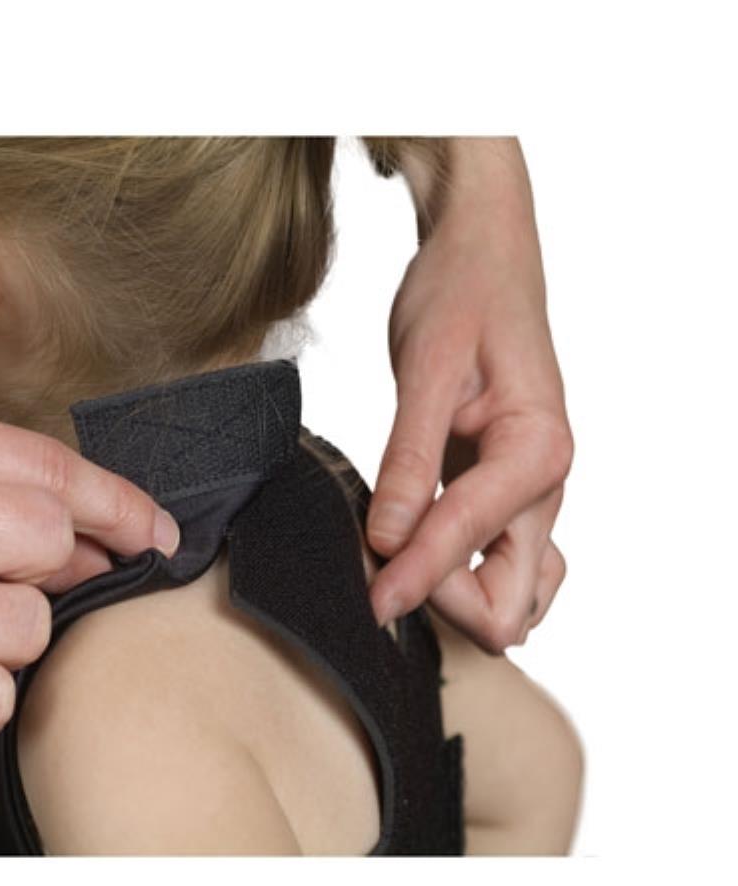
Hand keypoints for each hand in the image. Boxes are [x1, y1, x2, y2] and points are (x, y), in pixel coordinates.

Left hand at [366, 142, 572, 652]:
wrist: (481, 255)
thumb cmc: (459, 296)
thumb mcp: (427, 372)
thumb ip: (411, 460)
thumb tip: (389, 541)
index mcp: (536, 452)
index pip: (469, 545)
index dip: (413, 580)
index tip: (367, 603)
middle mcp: (546, 483)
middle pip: (510, 600)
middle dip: (445, 603)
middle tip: (378, 580)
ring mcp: (532, 491)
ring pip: (514, 592)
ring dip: (456, 598)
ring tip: (394, 572)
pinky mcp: (508, 488)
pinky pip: (500, 561)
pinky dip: (463, 576)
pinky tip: (419, 561)